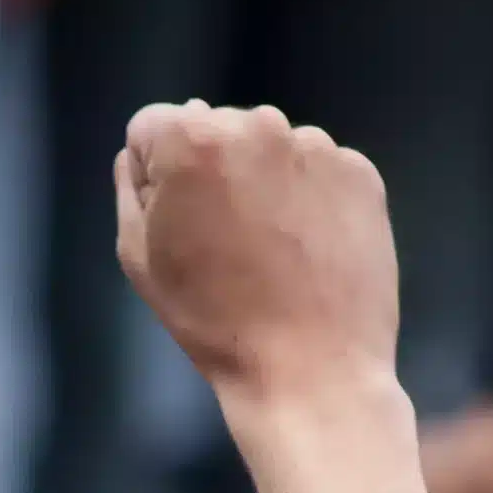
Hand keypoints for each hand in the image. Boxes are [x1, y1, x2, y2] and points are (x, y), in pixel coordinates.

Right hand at [116, 102, 397, 398]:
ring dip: (262, 180)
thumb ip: (131, 185)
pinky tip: (306, 248)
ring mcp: (317, 146)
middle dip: (211, 169)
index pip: (152, 126)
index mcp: (193, 137)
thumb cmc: (213, 319)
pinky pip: (317, 170)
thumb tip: (145, 155)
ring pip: (269, 148)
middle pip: (215, 128)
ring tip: (269, 249)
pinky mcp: (361, 173)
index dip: (153, 174)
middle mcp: (258, 124)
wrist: (311, 367)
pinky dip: (308, 197)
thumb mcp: (137, 254)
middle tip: (223, 238)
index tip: (175, 220)